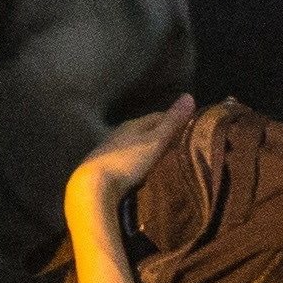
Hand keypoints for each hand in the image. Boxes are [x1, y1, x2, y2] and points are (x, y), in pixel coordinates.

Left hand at [70, 96, 190, 217]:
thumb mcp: (154, 141)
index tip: (189, 127)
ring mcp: (110, 151)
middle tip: (181, 145)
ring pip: (135, 146)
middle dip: (162, 136)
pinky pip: (127, 161)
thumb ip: (172, 122)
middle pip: (145, 131)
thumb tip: (189, 95)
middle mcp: (119, 134)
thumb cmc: (127, 162)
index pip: (157, 117)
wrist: (93, 187)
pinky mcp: (105, 168)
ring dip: (149, 151)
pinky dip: (139, 164)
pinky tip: (144, 173)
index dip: (174, 120)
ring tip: (166, 160)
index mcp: (132, 125)